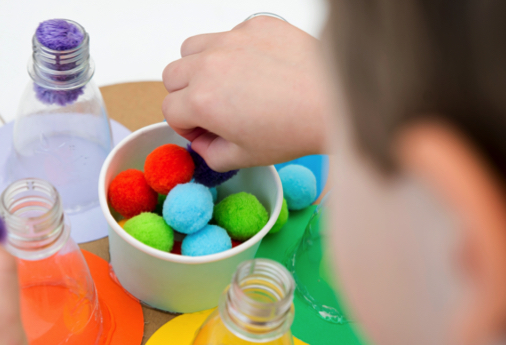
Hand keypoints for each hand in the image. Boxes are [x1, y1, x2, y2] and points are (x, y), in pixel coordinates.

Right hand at [162, 16, 328, 171]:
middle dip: (184, 95)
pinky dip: (233, 51)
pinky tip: (256, 69)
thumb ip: (210, 154)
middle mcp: (210, 65)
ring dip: (199, 67)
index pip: (169, 111)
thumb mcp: (244, 157)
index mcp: (202, 101)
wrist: (336, 101)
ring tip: (225, 83)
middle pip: (172, 76)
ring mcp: (232, 40)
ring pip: (192, 48)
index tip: (203, 132)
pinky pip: (228, 34)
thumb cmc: (295, 128)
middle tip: (210, 109)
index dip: (185, 127)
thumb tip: (202, 144)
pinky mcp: (256, 26)